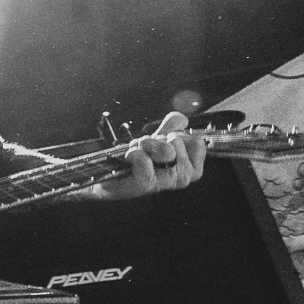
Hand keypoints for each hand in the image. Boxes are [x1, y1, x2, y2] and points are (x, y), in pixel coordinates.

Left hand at [89, 112, 205, 200]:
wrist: (106, 177)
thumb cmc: (135, 161)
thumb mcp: (156, 140)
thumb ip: (171, 127)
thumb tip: (181, 118)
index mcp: (190, 169)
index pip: (197, 142)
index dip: (178, 135)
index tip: (163, 141)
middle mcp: (181, 179)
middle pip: (178, 142)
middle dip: (157, 138)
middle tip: (145, 146)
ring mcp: (163, 183)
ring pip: (165, 151)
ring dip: (145, 145)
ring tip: (136, 151)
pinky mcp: (144, 186)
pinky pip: (144, 161)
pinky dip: (134, 154)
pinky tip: (128, 158)